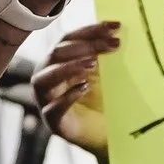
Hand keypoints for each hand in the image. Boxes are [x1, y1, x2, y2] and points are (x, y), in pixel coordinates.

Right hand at [34, 19, 117, 154]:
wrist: (111, 136)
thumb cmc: (106, 102)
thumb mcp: (108, 74)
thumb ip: (106, 54)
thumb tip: (119, 29)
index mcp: (61, 62)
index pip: (69, 39)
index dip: (90, 30)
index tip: (116, 27)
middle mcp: (49, 78)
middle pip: (56, 54)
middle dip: (83, 46)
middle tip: (111, 45)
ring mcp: (48, 101)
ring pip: (44, 79)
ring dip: (67, 68)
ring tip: (92, 63)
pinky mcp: (54, 123)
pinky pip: (53, 108)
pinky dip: (67, 96)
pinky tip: (84, 88)